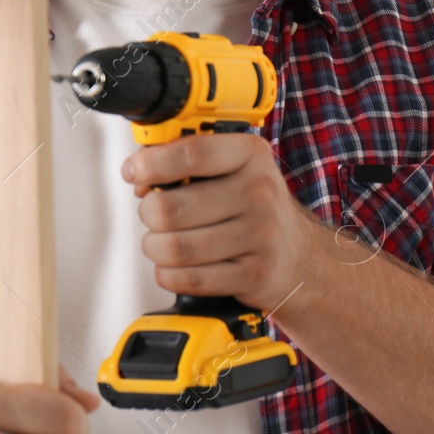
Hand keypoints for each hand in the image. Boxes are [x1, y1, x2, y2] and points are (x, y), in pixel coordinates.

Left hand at [122, 132, 319, 311]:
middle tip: (153, 214)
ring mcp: (260, 236)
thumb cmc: (253, 208)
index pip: (191, 154)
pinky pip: (188, 279)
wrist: (300, 257)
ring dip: (156, 247)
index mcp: (251, 155)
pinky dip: (169, 274)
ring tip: (162, 242)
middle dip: (148, 214)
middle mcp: (259, 193)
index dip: (150, 164)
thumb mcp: (234, 168)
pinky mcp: (253, 275)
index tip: (133, 172)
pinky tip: (176, 266)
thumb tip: (139, 169)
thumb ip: (188, 160)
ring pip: (175, 247)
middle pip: (171, 208)